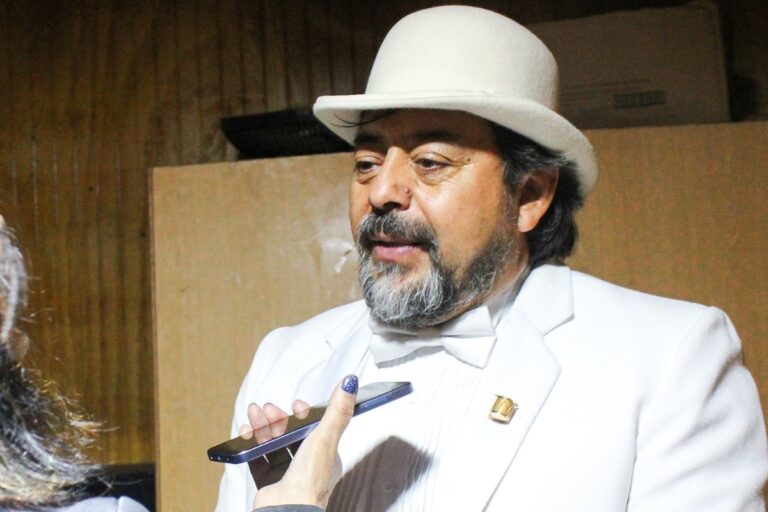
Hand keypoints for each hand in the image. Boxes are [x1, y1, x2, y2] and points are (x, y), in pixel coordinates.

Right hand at [246, 375, 357, 509]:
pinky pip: (257, 459)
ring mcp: (287, 474)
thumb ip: (337, 410)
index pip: (314, 428)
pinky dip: (250, 445)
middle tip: (268, 408)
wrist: (287, 510)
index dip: (303, 414)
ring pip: (273, 443)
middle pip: (290, 433)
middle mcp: (307, 464)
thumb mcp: (326, 438)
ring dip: (262, 426)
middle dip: (277, 418)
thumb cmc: (311, 479)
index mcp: (325, 454)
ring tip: (254, 414)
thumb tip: (351, 383)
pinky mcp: (269, 482)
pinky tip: (246, 433)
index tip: (296, 405)